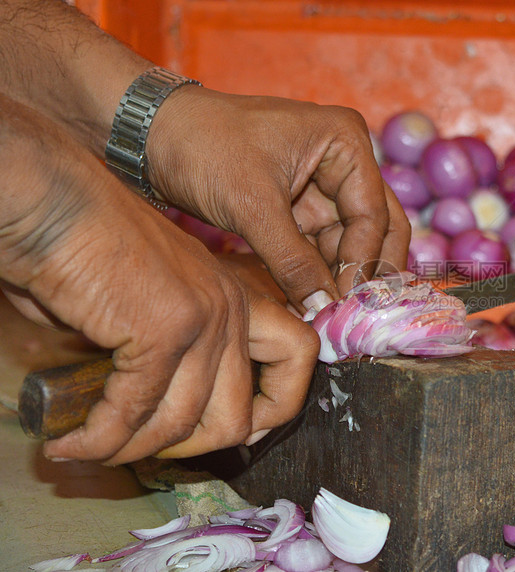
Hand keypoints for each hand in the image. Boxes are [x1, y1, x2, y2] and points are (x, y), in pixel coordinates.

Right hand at [0, 95, 317, 463]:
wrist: (54, 202)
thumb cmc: (87, 247)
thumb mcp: (150, 301)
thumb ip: (168, 352)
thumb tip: (152, 410)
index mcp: (238, 296)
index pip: (297, 357)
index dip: (274, 408)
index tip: (226, 434)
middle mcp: (232, 308)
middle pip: (239, 416)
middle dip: (188, 448)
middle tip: (140, 449)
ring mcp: (205, 319)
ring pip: (185, 423)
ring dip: (132, 450)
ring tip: (89, 450)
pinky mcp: (165, 330)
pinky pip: (136, 412)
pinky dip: (100, 439)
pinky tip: (70, 443)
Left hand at [145, 88, 410, 310]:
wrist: (149, 135)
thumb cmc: (202, 148)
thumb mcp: (251, 205)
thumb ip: (292, 260)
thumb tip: (324, 308)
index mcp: (345, 142)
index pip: (373, 214)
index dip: (362, 262)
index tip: (346, 304)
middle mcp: (344, 161)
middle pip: (377, 227)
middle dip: (366, 270)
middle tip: (357, 315)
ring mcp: (323, 186)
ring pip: (350, 242)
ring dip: (341, 278)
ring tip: (332, 318)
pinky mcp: (298, 207)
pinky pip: (320, 247)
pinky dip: (318, 275)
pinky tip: (313, 305)